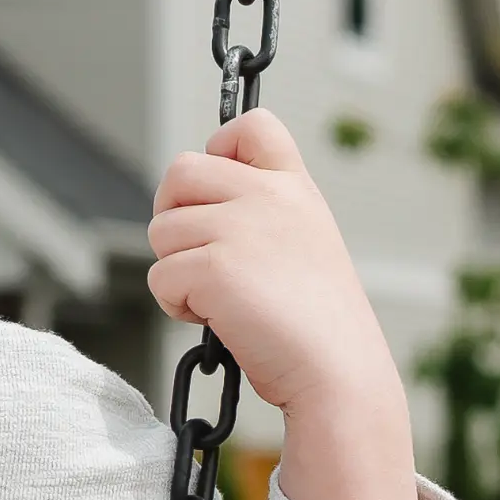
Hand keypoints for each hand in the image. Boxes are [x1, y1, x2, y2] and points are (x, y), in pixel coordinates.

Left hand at [146, 109, 417, 499]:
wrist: (339, 373)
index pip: (251, 126)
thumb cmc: (321, 325)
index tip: (219, 194)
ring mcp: (239, 229)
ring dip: (177, 270)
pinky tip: (215, 321)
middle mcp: (268, 197)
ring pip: (161, 230)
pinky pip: (160, 276)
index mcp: (295, 188)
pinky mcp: (214, 268)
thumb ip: (263, 216)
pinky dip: (176, 305)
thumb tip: (196, 208)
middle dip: (173, 214)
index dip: (219, 148)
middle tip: (198, 257)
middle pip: (180, 171)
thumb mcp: (306, 245)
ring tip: (220, 300)